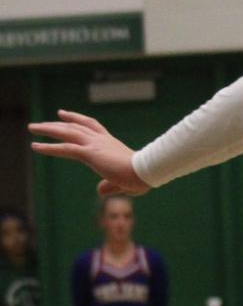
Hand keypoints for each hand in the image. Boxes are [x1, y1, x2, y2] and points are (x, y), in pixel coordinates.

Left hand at [29, 110, 145, 196]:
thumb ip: (109, 186)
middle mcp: (101, 140)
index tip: (64, 114)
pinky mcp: (90, 153)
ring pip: (67, 132)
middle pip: (76, 126)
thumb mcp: (122, 182)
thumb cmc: (140, 177)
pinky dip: (49, 147)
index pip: (91, 126)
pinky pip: (65, 149)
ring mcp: (95, 145)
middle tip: (44, 120)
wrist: (146, 172)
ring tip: (32, 128)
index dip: (77, 119)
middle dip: (59, 122)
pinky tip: (35, 146)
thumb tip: (99, 190)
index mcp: (110, 143)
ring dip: (48, 129)